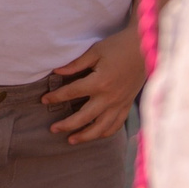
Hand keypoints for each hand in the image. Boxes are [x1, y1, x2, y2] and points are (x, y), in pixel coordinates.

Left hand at [45, 26, 145, 143]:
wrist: (144, 49)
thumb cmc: (117, 47)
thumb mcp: (94, 51)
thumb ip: (75, 64)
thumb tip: (56, 71)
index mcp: (99, 82)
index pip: (72, 92)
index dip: (56, 97)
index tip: (44, 100)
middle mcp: (109, 97)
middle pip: (84, 117)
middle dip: (67, 125)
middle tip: (52, 129)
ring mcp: (120, 104)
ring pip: (101, 128)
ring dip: (85, 136)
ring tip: (71, 140)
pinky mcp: (127, 106)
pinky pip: (116, 125)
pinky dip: (105, 133)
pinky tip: (95, 135)